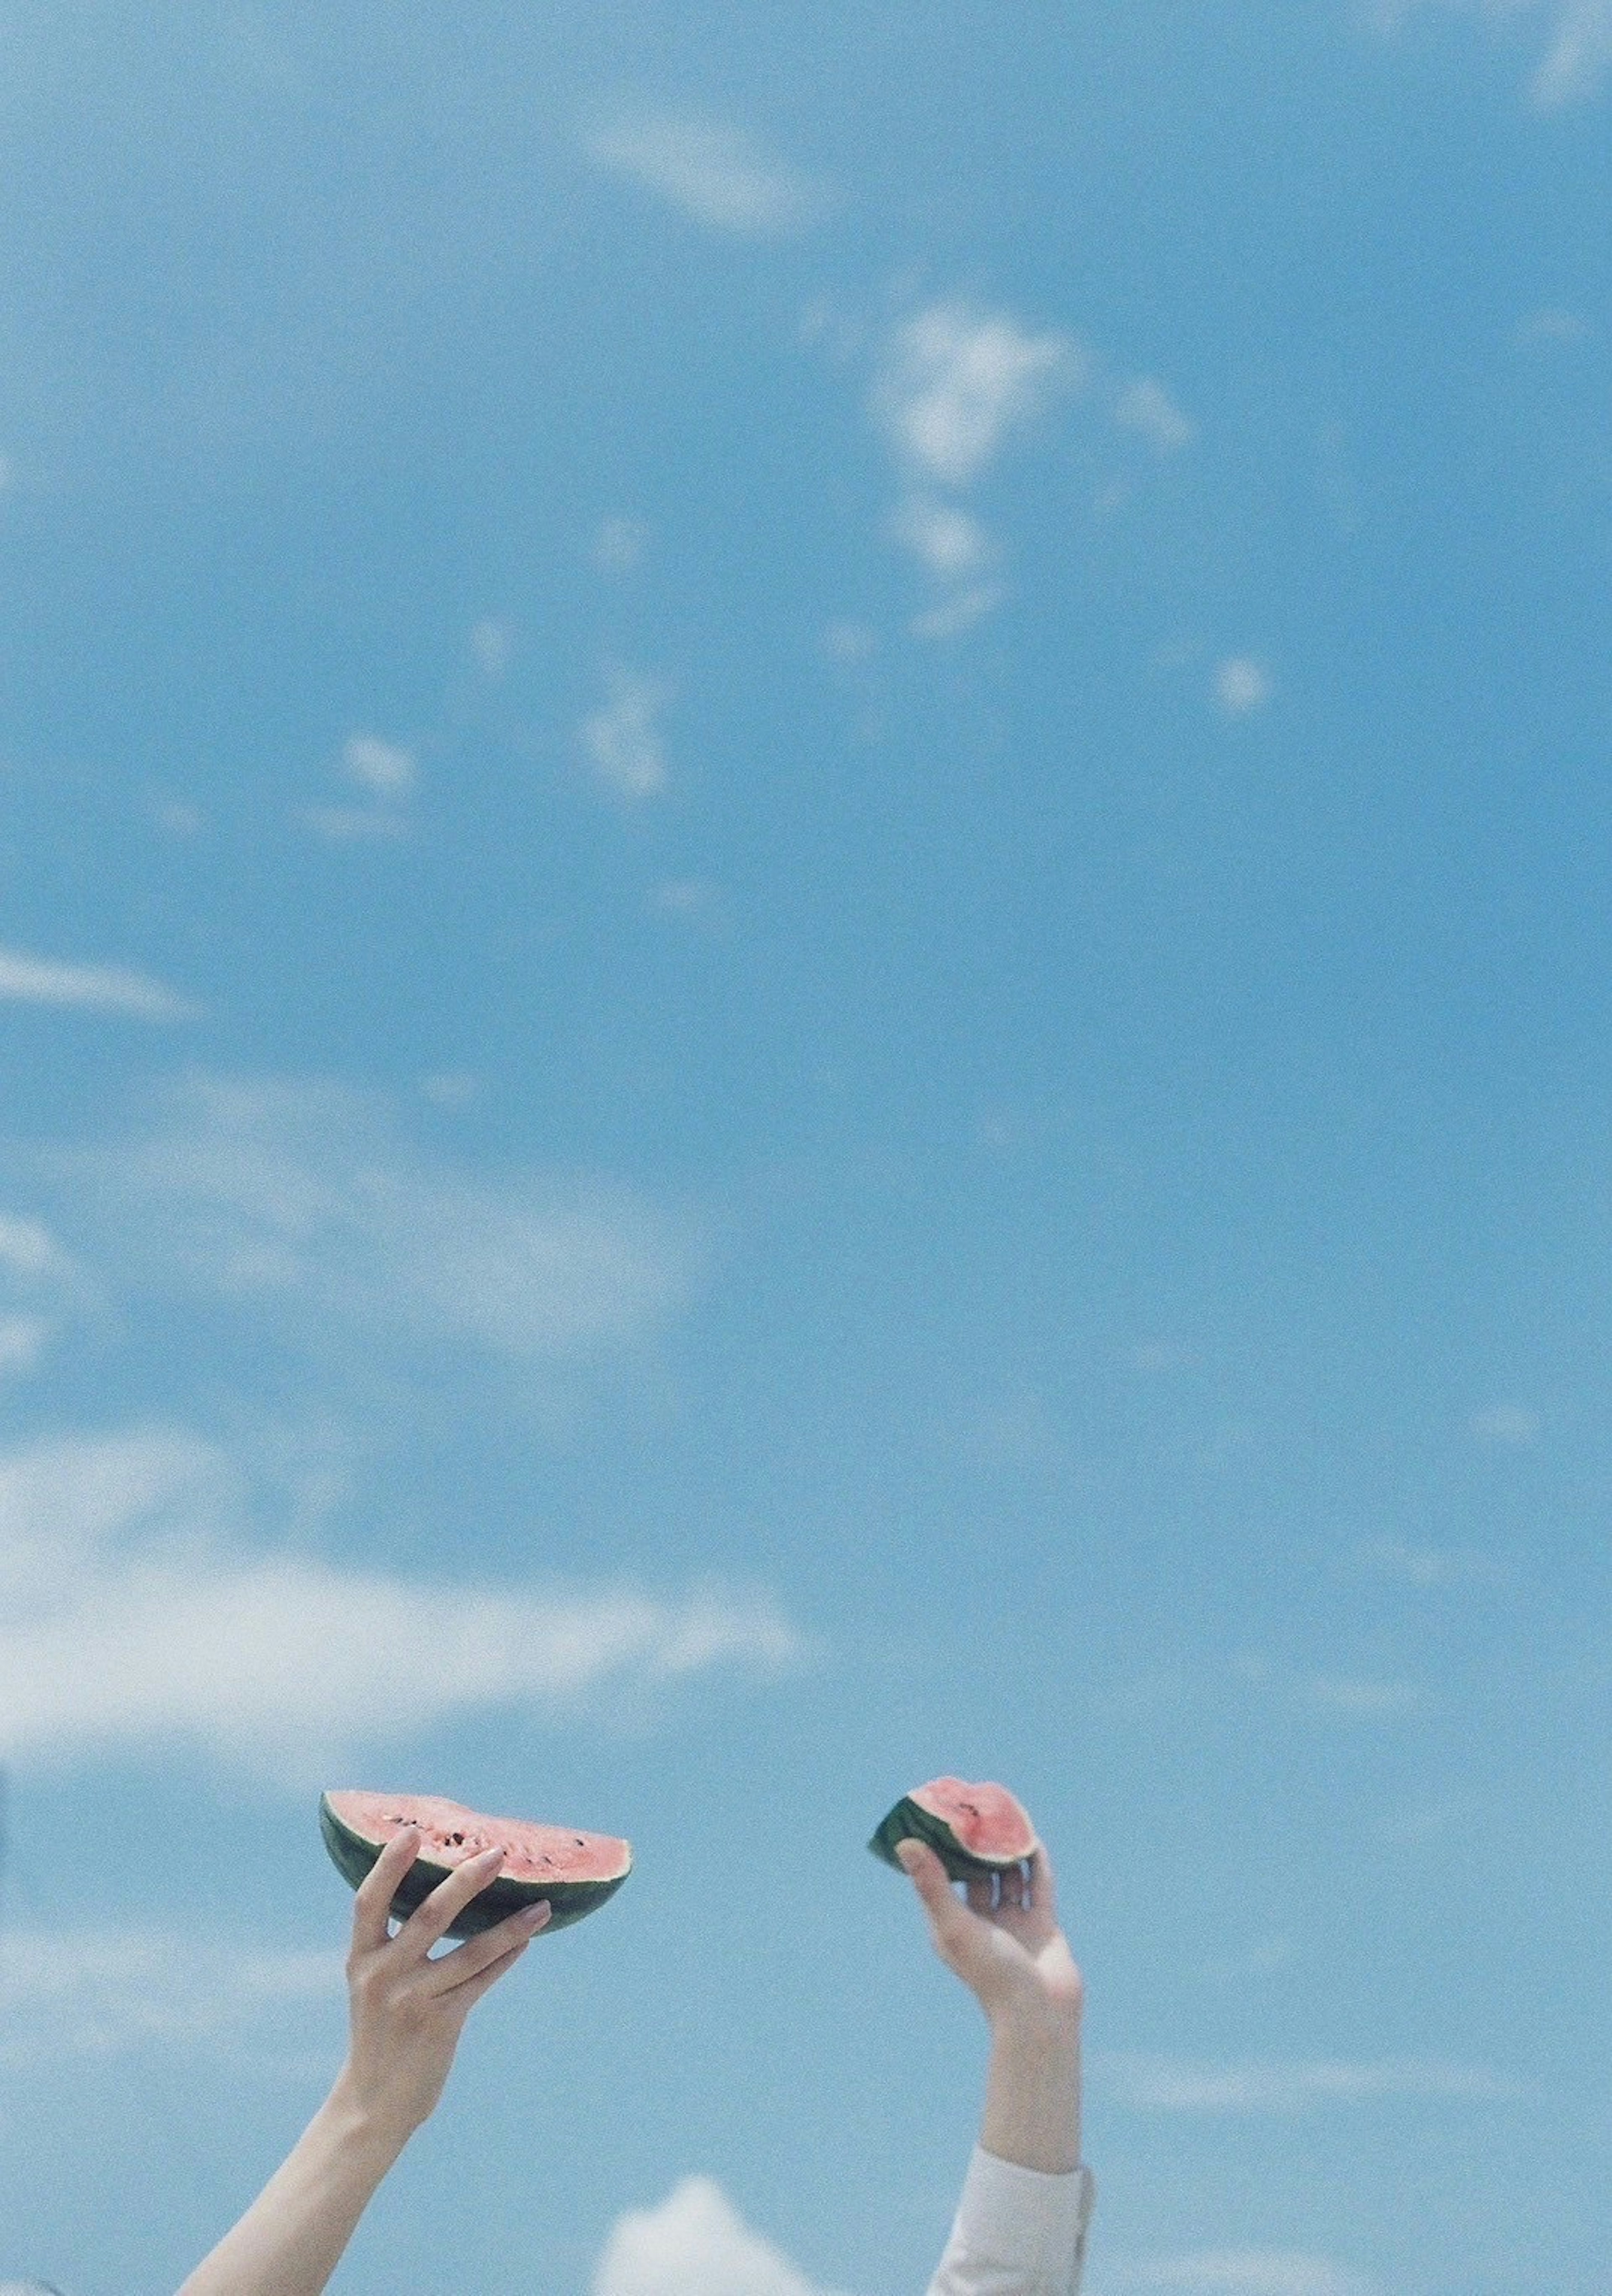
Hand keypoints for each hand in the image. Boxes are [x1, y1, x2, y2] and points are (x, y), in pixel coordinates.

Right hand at [336, 1829, 549, 2143]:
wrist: (374, 2102)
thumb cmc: (380, 2032)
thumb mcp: (373, 1984)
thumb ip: (394, 1945)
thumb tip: (445, 1892)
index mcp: (361, 1960)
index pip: (368, 1902)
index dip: (388, 1866)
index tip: (412, 1831)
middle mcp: (383, 1976)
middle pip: (429, 1916)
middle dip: (466, 1881)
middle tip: (498, 1852)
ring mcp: (412, 2001)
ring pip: (471, 1951)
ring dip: (511, 1925)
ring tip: (541, 1905)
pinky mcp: (440, 2024)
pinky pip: (481, 1981)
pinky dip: (506, 1956)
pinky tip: (527, 1937)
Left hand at [896, 1837, 1083, 2038]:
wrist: (1040, 2016)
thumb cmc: (991, 1975)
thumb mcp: (955, 1926)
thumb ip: (932, 1885)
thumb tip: (905, 1843)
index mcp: (953, 1926)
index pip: (940, 1879)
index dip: (938, 1849)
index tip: (937, 1817)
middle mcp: (982, 1924)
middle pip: (976, 1875)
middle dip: (976, 1846)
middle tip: (975, 1808)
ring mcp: (1013, 1925)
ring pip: (1008, 1879)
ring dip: (1007, 1852)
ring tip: (1005, 1818)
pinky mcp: (1041, 1928)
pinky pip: (1038, 1888)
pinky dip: (1036, 1865)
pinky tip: (1033, 1840)